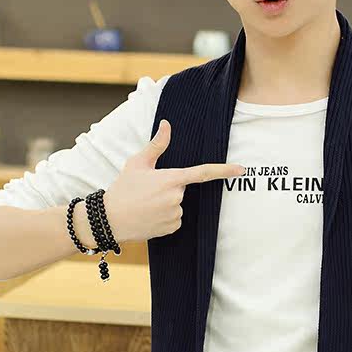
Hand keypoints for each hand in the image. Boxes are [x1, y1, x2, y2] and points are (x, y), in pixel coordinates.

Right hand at [104, 118, 244, 242]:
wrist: (109, 219)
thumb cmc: (123, 188)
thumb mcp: (137, 163)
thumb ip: (157, 144)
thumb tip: (167, 124)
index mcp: (170, 178)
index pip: (203, 172)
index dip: (224, 171)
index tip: (241, 169)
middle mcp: (176, 197)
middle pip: (182, 189)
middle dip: (169, 188)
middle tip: (147, 191)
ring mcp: (175, 214)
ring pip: (178, 205)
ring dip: (166, 204)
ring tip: (145, 204)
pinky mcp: (172, 228)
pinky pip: (175, 219)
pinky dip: (164, 218)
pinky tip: (148, 216)